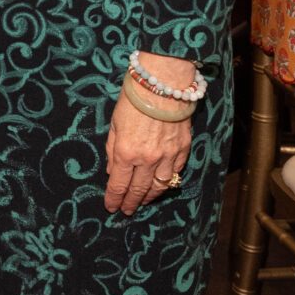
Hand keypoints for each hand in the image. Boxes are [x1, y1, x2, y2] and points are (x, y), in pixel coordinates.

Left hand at [104, 90, 190, 215]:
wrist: (163, 83)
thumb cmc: (134, 100)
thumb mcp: (114, 124)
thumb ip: (112, 150)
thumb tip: (112, 172)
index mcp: (126, 152)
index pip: (119, 185)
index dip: (114, 199)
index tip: (111, 207)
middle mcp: (148, 159)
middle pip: (139, 190)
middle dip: (131, 203)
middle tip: (126, 211)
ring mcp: (167, 156)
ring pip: (159, 186)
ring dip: (149, 197)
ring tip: (142, 203)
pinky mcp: (183, 149)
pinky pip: (174, 173)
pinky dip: (166, 182)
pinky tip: (160, 186)